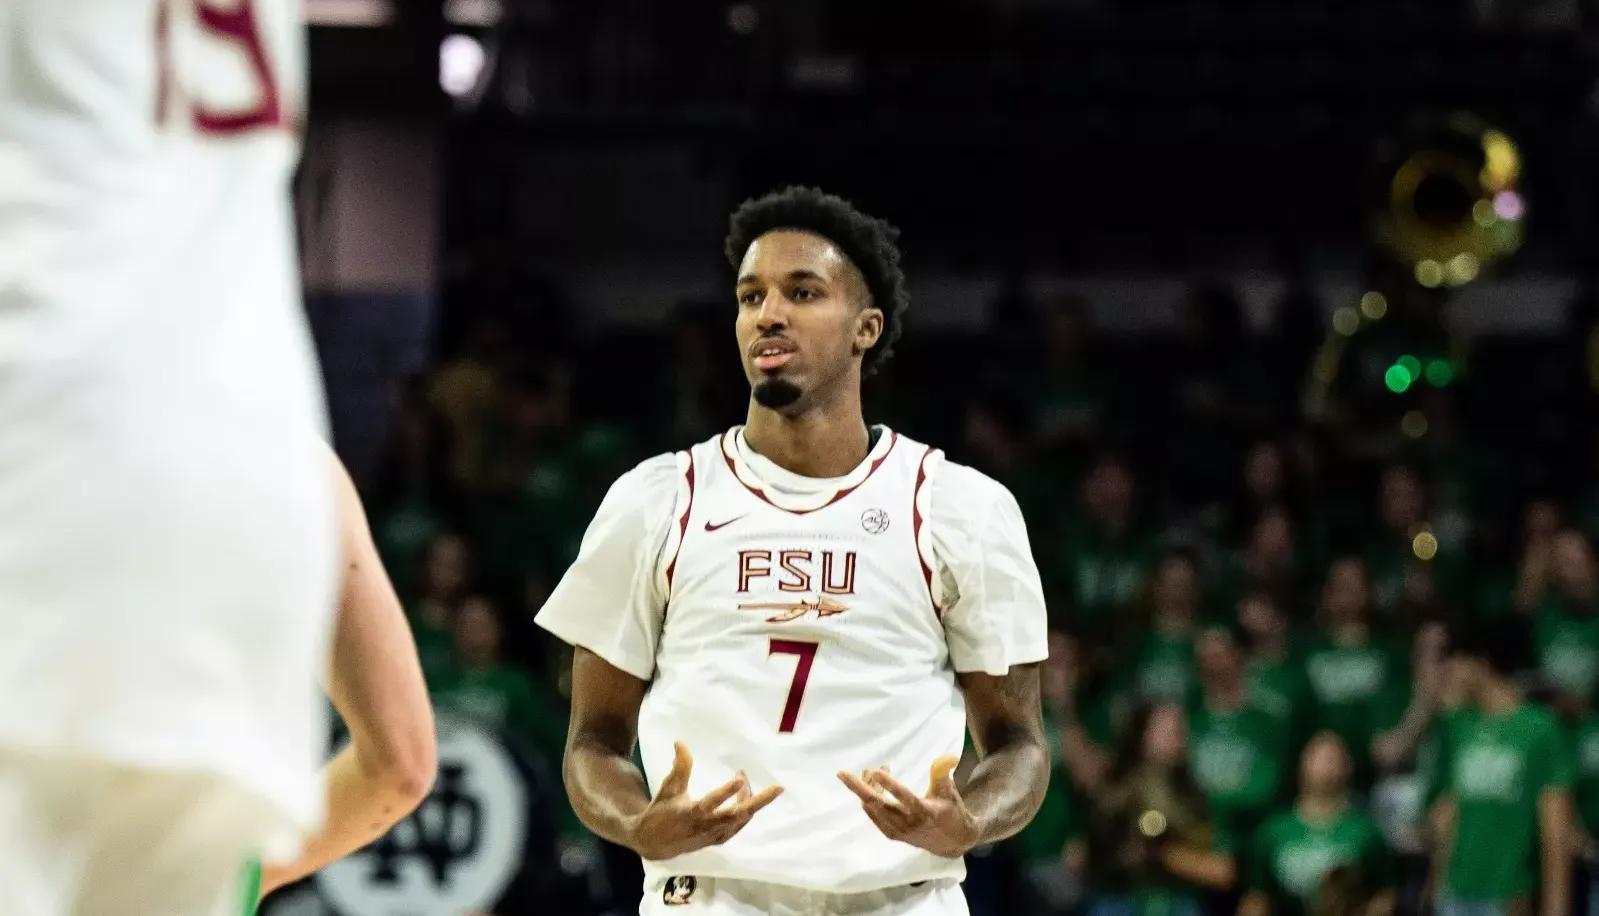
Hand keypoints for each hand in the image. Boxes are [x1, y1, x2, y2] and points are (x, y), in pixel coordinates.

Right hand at [628, 742, 782, 860]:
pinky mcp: (718, 840)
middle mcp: (707, 826)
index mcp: (691, 813)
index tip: (739, 778)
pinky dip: (746, 812)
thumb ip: (679, 767)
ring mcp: (715, 835)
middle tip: (778, 788)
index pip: (711, 802)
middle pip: (738, 814)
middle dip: (759, 801)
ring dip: (751, 801)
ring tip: (746, 780)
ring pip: (741, 820)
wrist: (656, 843)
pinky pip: (738, 826)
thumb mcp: (668, 789)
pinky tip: (747, 798)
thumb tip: (681, 742)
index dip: (725, 792)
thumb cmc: (661, 812)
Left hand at [838, 756, 979, 857]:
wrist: (951, 842)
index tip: (875, 771)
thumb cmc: (951, 811)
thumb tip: (949, 756)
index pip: (904, 797)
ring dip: (866, 791)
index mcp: (924, 811)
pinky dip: (869, 803)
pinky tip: (867, 789)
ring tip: (866, 773)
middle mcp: (909, 823)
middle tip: (842, 773)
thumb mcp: (949, 790)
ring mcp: (899, 831)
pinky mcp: (893, 835)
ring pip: (875, 809)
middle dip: (859, 788)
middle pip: (879, 804)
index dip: (889, 785)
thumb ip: (942, 772)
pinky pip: (875, 818)